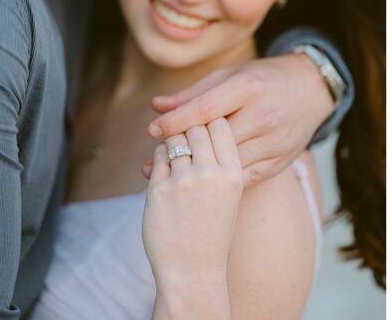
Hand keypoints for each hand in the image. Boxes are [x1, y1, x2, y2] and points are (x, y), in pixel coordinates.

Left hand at [144, 121, 240, 317]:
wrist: (194, 269)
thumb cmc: (212, 229)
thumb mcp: (229, 192)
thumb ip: (221, 161)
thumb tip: (206, 123)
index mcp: (233, 173)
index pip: (221, 125)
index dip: (210, 122)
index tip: (203, 126)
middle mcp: (211, 173)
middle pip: (197, 127)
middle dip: (189, 128)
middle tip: (186, 137)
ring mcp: (184, 181)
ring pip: (175, 138)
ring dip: (172, 141)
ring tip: (175, 154)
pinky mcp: (159, 190)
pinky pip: (158, 157)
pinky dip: (159, 157)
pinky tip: (164, 169)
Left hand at [145, 53, 333, 186]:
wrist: (313, 91)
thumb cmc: (265, 79)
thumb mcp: (231, 75)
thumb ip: (194, 93)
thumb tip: (157, 107)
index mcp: (248, 88)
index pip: (205, 109)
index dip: (175, 122)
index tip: (152, 130)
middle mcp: (263, 115)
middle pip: (214, 140)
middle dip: (182, 149)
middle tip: (154, 158)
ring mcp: (274, 142)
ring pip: (227, 163)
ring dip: (198, 169)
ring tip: (172, 173)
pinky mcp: (279, 162)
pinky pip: (243, 176)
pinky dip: (221, 179)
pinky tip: (202, 180)